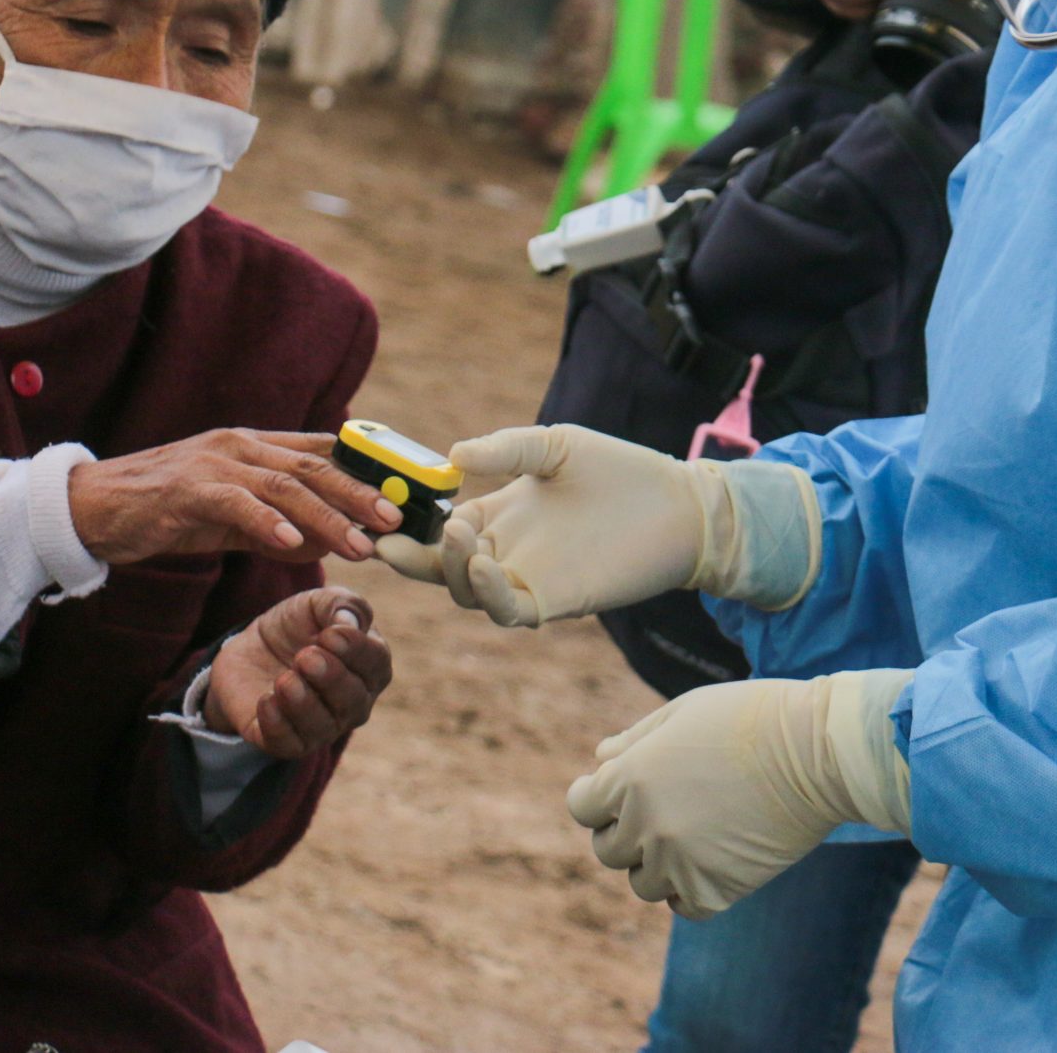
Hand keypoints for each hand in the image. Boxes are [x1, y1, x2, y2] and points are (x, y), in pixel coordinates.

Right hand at [70, 430, 400, 566]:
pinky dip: (266, 523)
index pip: (323, 451)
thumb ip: (277, 526)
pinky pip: (235, 504)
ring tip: (359, 544)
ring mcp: (214, 463)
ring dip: (327, 515)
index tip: (404, 496)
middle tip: (394, 521)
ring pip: (283, 485)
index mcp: (254, 446)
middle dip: (359, 493)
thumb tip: (327, 541)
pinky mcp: (186, 488)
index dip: (367, 471)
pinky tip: (292, 545)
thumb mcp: (230, 519)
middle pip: (313, 466)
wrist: (92, 508)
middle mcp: (240, 445)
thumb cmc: (164, 511)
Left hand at [204, 586, 392, 757]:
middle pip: (354, 701)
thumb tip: (349, 623)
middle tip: (304, 657)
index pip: (377, 664)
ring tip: (284, 680)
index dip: (357, 650)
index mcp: (368, 666)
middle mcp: (352, 703)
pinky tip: (266, 700)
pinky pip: (289, 745)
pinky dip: (278, 725)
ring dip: (304, 704)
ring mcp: (322, 726)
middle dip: (331, 678)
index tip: (329, 634)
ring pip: (323, 727)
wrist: (249, 650)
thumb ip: (340, 604)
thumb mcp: (315, 604)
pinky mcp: (287, 741)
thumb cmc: (295, 628)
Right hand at [377, 425, 720, 627]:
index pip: (438, 529)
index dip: (408, 527)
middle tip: (392, 538)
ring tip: (460, 534)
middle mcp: (504, 552)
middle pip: (441, 568)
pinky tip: (488, 564)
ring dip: (453, 570)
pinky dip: (488, 592)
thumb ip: (506, 451)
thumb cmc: (619, 471)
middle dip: (412, 557)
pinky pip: (507, 609)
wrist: (677, 504)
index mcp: (497, 516)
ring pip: (467, 592)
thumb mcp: (555, 447)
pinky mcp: (554, 600)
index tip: (378, 517)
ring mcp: (526, 579)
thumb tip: (453, 457)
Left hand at [566, 670, 912, 919]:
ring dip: (657, 863)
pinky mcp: (716, 890)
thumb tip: (601, 758)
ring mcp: (679, 863)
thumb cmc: (751, 718)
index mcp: (630, 778)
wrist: (819, 752)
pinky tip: (710, 861)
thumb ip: (636, 739)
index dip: (596, 798)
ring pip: (642, 883)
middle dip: (626, 830)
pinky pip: (682, 906)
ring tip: (692, 833)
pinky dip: (689, 890)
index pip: (581, 807)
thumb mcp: (684, 711)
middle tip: (664, 810)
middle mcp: (646, 825)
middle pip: (608, 849)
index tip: (615, 793)